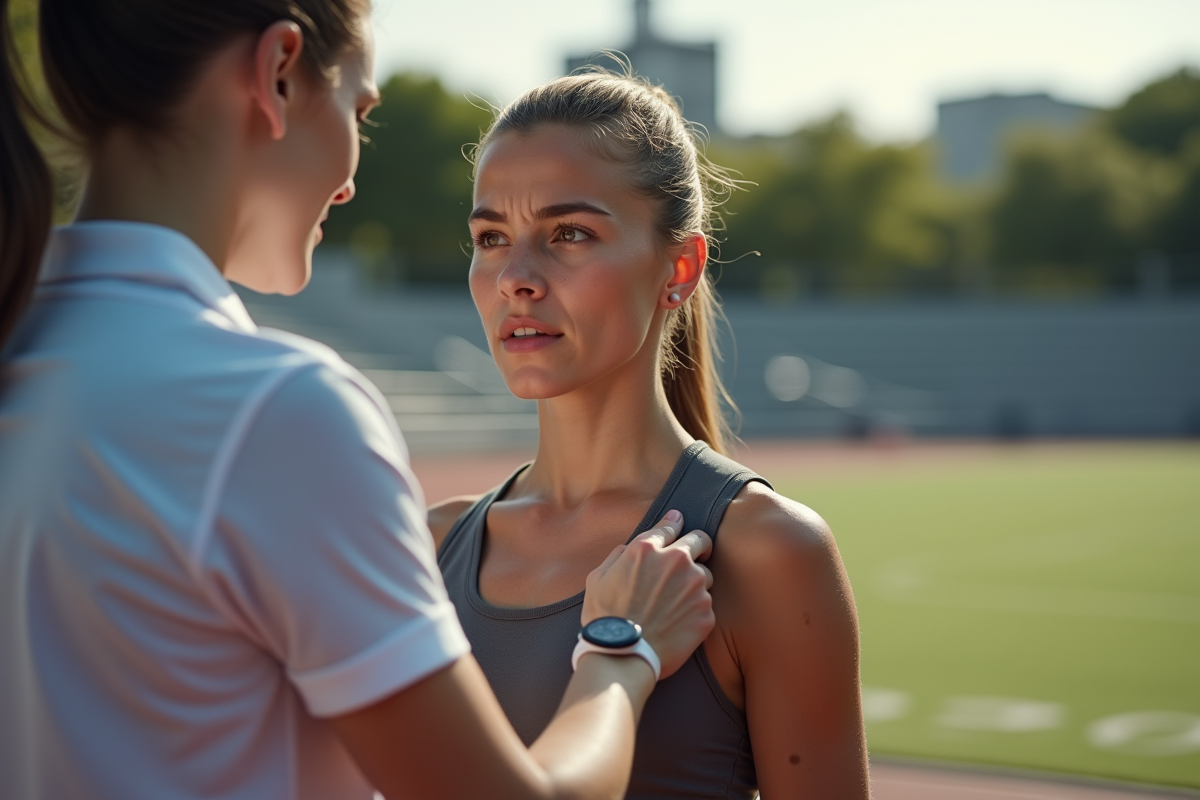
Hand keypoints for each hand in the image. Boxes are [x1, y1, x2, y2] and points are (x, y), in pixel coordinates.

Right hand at [582, 510, 714, 679]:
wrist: (623, 657)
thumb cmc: (605, 619)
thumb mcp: (597, 579)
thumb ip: (617, 557)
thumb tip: (628, 549)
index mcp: (647, 549)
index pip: (670, 526)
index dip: (674, 523)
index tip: (678, 522)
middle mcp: (676, 561)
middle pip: (701, 540)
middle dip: (699, 545)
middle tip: (696, 555)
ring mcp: (695, 586)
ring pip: (706, 575)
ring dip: (695, 583)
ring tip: (676, 603)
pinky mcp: (706, 612)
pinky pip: (706, 604)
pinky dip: (695, 610)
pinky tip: (678, 623)